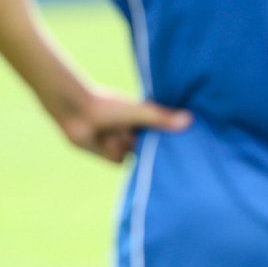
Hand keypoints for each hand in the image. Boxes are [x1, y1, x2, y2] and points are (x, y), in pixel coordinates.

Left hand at [55, 88, 191, 161]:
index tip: (190, 146)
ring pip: (133, 155)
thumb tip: (190, 120)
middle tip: (165, 156)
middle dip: (153, 151)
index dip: (173, 141)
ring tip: (112, 130)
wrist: (77, 111)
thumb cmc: (108, 106)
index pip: (163, 135)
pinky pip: (119, 161)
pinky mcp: (109, 155)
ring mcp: (122, 144)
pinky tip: (104, 138)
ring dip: (124, 144)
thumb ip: (163, 119)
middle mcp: (134, 133)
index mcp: (143, 121)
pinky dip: (113, 151)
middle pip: (152, 150)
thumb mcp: (140, 113)